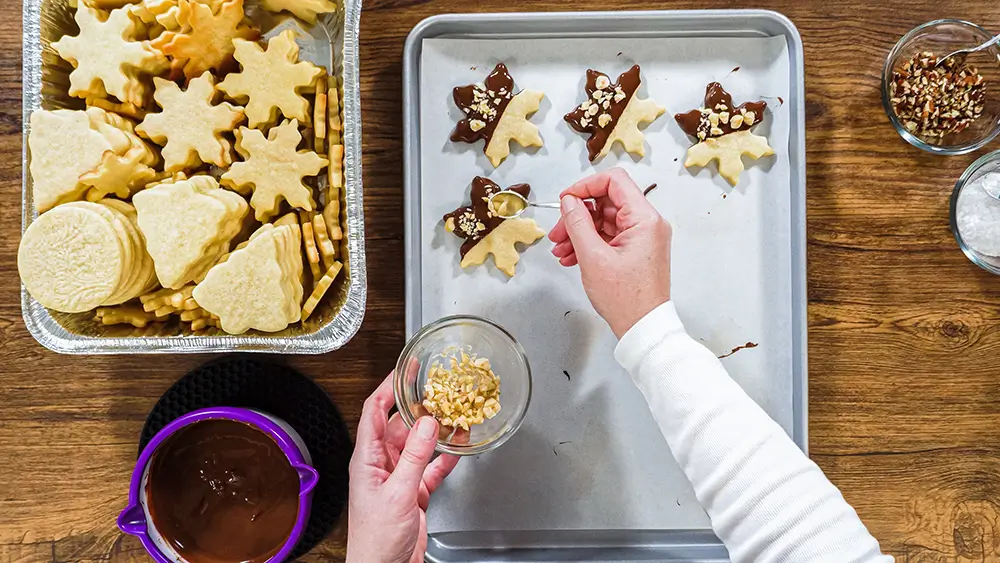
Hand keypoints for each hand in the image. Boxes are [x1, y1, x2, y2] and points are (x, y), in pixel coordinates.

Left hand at [346, 374, 459, 562]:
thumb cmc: (375, 539)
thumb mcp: (398, 493)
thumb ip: (414, 457)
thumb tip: (427, 423)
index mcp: (367, 458)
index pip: (375, 411)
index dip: (388, 386)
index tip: (404, 368)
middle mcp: (381, 463)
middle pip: (400, 424)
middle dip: (418, 405)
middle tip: (437, 387)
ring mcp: (398, 477)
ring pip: (418, 444)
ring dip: (435, 431)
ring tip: (453, 412)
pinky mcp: (414, 492)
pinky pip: (431, 467)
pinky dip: (445, 457)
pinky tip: (459, 446)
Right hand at [549, 168, 671, 338]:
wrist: (644, 328)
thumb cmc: (626, 298)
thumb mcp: (593, 257)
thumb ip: (578, 223)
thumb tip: (568, 201)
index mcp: (644, 219)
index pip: (614, 181)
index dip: (586, 186)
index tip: (566, 199)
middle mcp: (648, 224)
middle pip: (607, 202)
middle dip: (578, 215)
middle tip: (557, 233)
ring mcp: (643, 238)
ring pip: (605, 221)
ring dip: (580, 232)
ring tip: (560, 250)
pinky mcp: (637, 251)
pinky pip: (610, 237)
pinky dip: (590, 243)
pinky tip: (572, 256)